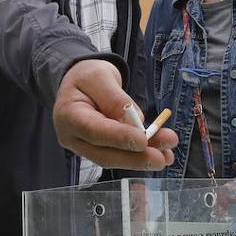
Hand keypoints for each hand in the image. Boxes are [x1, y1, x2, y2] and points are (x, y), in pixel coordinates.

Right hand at [52, 59, 175, 170]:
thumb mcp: (100, 76)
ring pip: (114, 158)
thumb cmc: (86, 77)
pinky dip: (140, 155)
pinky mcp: (98, 150)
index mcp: (68, 115)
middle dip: (135, 158)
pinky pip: (119, 155)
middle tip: (161, 158)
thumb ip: (115, 98)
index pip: (94, 130)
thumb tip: (134, 122)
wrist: (78, 83)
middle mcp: (73, 137)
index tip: (143, 141)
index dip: (119, 138)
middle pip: (104, 153)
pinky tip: (162, 154)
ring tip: (167, 156)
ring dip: (142, 159)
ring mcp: (84, 147)